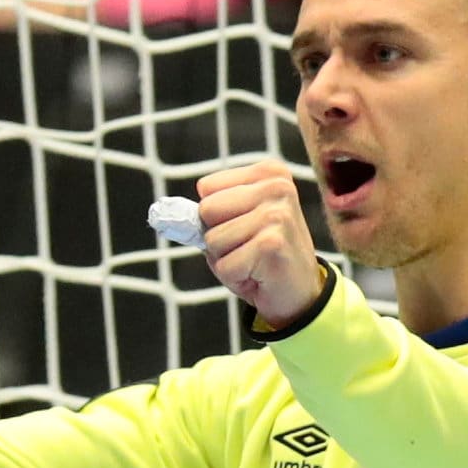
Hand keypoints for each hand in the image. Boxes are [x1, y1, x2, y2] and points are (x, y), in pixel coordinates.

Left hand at [196, 160, 322, 328]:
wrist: (300, 294)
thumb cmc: (262, 256)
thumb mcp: (235, 223)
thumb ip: (205, 214)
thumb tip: (166, 216)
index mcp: (268, 173)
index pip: (207, 187)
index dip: (215, 217)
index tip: (243, 228)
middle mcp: (277, 187)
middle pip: (207, 210)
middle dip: (218, 239)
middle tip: (248, 249)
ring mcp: (277, 215)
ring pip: (214, 240)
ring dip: (227, 261)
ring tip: (254, 263)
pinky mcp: (271, 245)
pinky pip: (224, 266)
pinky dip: (234, 278)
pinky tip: (259, 276)